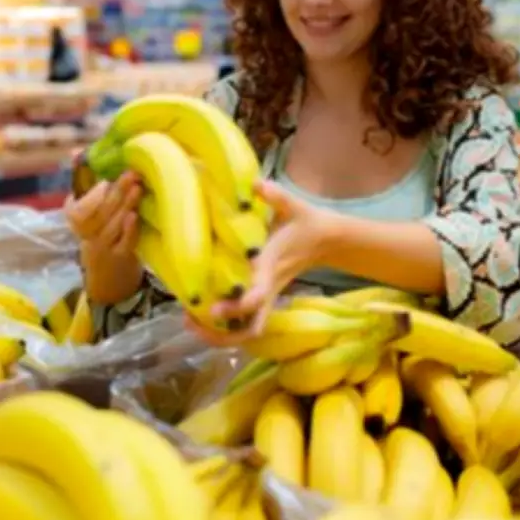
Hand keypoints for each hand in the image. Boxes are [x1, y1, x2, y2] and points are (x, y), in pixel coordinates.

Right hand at [64, 171, 143, 304]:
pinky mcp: (120, 258)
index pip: (76, 211)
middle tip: (132, 174)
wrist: (110, 277)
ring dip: (125, 206)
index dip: (90, 197)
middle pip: (99, 214)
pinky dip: (129, 230)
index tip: (104, 182)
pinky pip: (123, 243)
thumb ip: (86, 181)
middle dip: (116, 192)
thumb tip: (75, 152)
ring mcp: (103, 248)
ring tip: (137, 188)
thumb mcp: (91, 210)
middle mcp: (86, 235)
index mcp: (77, 220)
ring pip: (111, 226)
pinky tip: (135, 216)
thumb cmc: (102, 232)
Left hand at [190, 180, 338, 342]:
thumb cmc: (307, 222)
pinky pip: (246, 323)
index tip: (213, 308)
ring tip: (192, 322)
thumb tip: (256, 183)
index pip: (257, 295)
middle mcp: (268, 288)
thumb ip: (276, 196)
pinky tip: (203, 317)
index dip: (237, 306)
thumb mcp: (294, 206)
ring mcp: (267, 297)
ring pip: (246, 332)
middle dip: (221, 333)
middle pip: (249, 328)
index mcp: (271, 268)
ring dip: (220, 335)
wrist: (328, 239)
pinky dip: (226, 327)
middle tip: (191, 320)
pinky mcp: (265, 297)